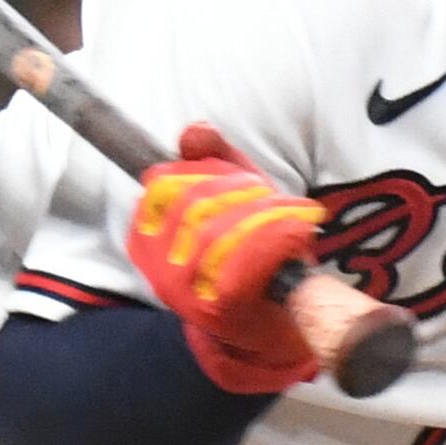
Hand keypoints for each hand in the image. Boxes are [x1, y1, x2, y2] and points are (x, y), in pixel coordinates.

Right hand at [126, 126, 329, 393]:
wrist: (286, 312)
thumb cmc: (255, 246)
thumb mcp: (235, 192)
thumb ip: (214, 157)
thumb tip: (193, 132)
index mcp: (149, 239)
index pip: (163, 183)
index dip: (202, 172)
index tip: (237, 182)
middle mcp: (158, 268)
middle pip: (191, 203)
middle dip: (237, 190)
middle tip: (269, 197)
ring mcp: (185, 294)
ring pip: (217, 229)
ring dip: (262, 213)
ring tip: (287, 215)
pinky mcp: (218, 310)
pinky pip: (242, 259)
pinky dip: (276, 236)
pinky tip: (296, 234)